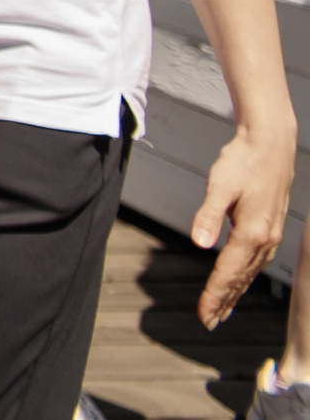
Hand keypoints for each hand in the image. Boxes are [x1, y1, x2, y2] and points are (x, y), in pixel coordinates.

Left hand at [193, 122, 295, 325]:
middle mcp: (265, 240)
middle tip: (208, 323)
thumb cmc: (243, 162)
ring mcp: (271, 235)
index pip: (227, 273)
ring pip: (249, 273)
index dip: (213, 296)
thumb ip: (208, 215)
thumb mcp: (220, 186)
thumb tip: (198, 243)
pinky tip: (239, 281)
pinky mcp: (271, 228)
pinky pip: (256, 262)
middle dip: (223, 302)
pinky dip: (245, 277)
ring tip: (222, 310)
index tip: (202, 315)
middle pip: (239, 279)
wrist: (270, 145)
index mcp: (252, 233)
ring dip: (235, 293)